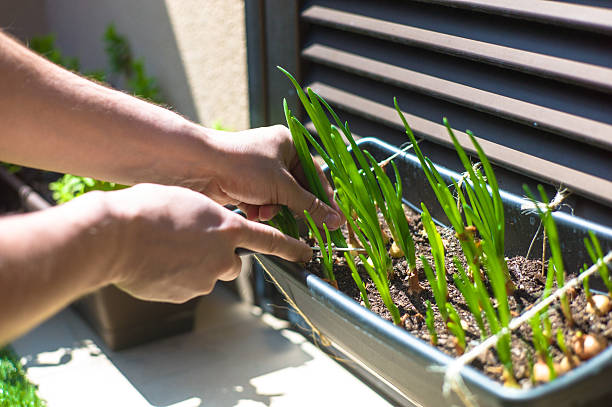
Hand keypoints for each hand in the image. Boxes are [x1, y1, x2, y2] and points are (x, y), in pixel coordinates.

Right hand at [104, 184, 311, 302]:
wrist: (115, 236)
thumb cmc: (148, 209)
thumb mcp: (188, 203)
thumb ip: (208, 219)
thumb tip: (209, 232)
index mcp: (228, 227)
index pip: (271, 241)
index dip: (291, 248)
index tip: (306, 254)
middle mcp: (223, 256)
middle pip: (232, 262)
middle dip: (217, 256)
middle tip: (187, 243)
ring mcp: (205, 279)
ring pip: (208, 274)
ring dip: (194, 267)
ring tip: (166, 251)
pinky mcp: (186, 295)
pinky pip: (187, 286)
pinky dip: (177, 279)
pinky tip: (157, 265)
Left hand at [198, 125, 343, 229]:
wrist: (199, 166)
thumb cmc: (242, 165)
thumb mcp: (282, 187)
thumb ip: (309, 205)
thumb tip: (335, 221)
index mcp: (290, 144)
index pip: (316, 176)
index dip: (326, 201)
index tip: (336, 222)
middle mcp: (276, 155)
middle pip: (297, 190)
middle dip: (293, 207)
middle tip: (303, 226)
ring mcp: (260, 170)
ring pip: (280, 199)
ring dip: (274, 210)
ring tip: (264, 211)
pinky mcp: (245, 184)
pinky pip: (263, 202)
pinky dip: (259, 209)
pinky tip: (252, 211)